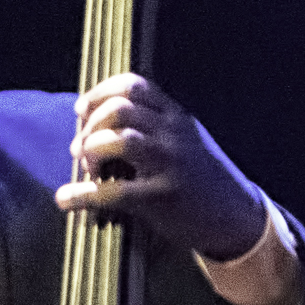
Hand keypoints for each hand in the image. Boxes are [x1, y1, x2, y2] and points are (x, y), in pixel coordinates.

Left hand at [58, 73, 267, 260]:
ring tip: (87, 167)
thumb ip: (159, 128)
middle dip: (90, 125)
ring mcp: (169, 164)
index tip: (81, 110)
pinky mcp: (162, 198)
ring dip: (91, 150)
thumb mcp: (190, 142)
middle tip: (80, 147)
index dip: (99, 93)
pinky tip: (65, 200)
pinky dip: (80, 194)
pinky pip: (112, 191)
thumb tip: (108, 124)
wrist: (239, 219)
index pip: (133, 85)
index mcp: (178, 118)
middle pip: (119, 108)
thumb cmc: (205, 182)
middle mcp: (174, 135)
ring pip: (117, 139)